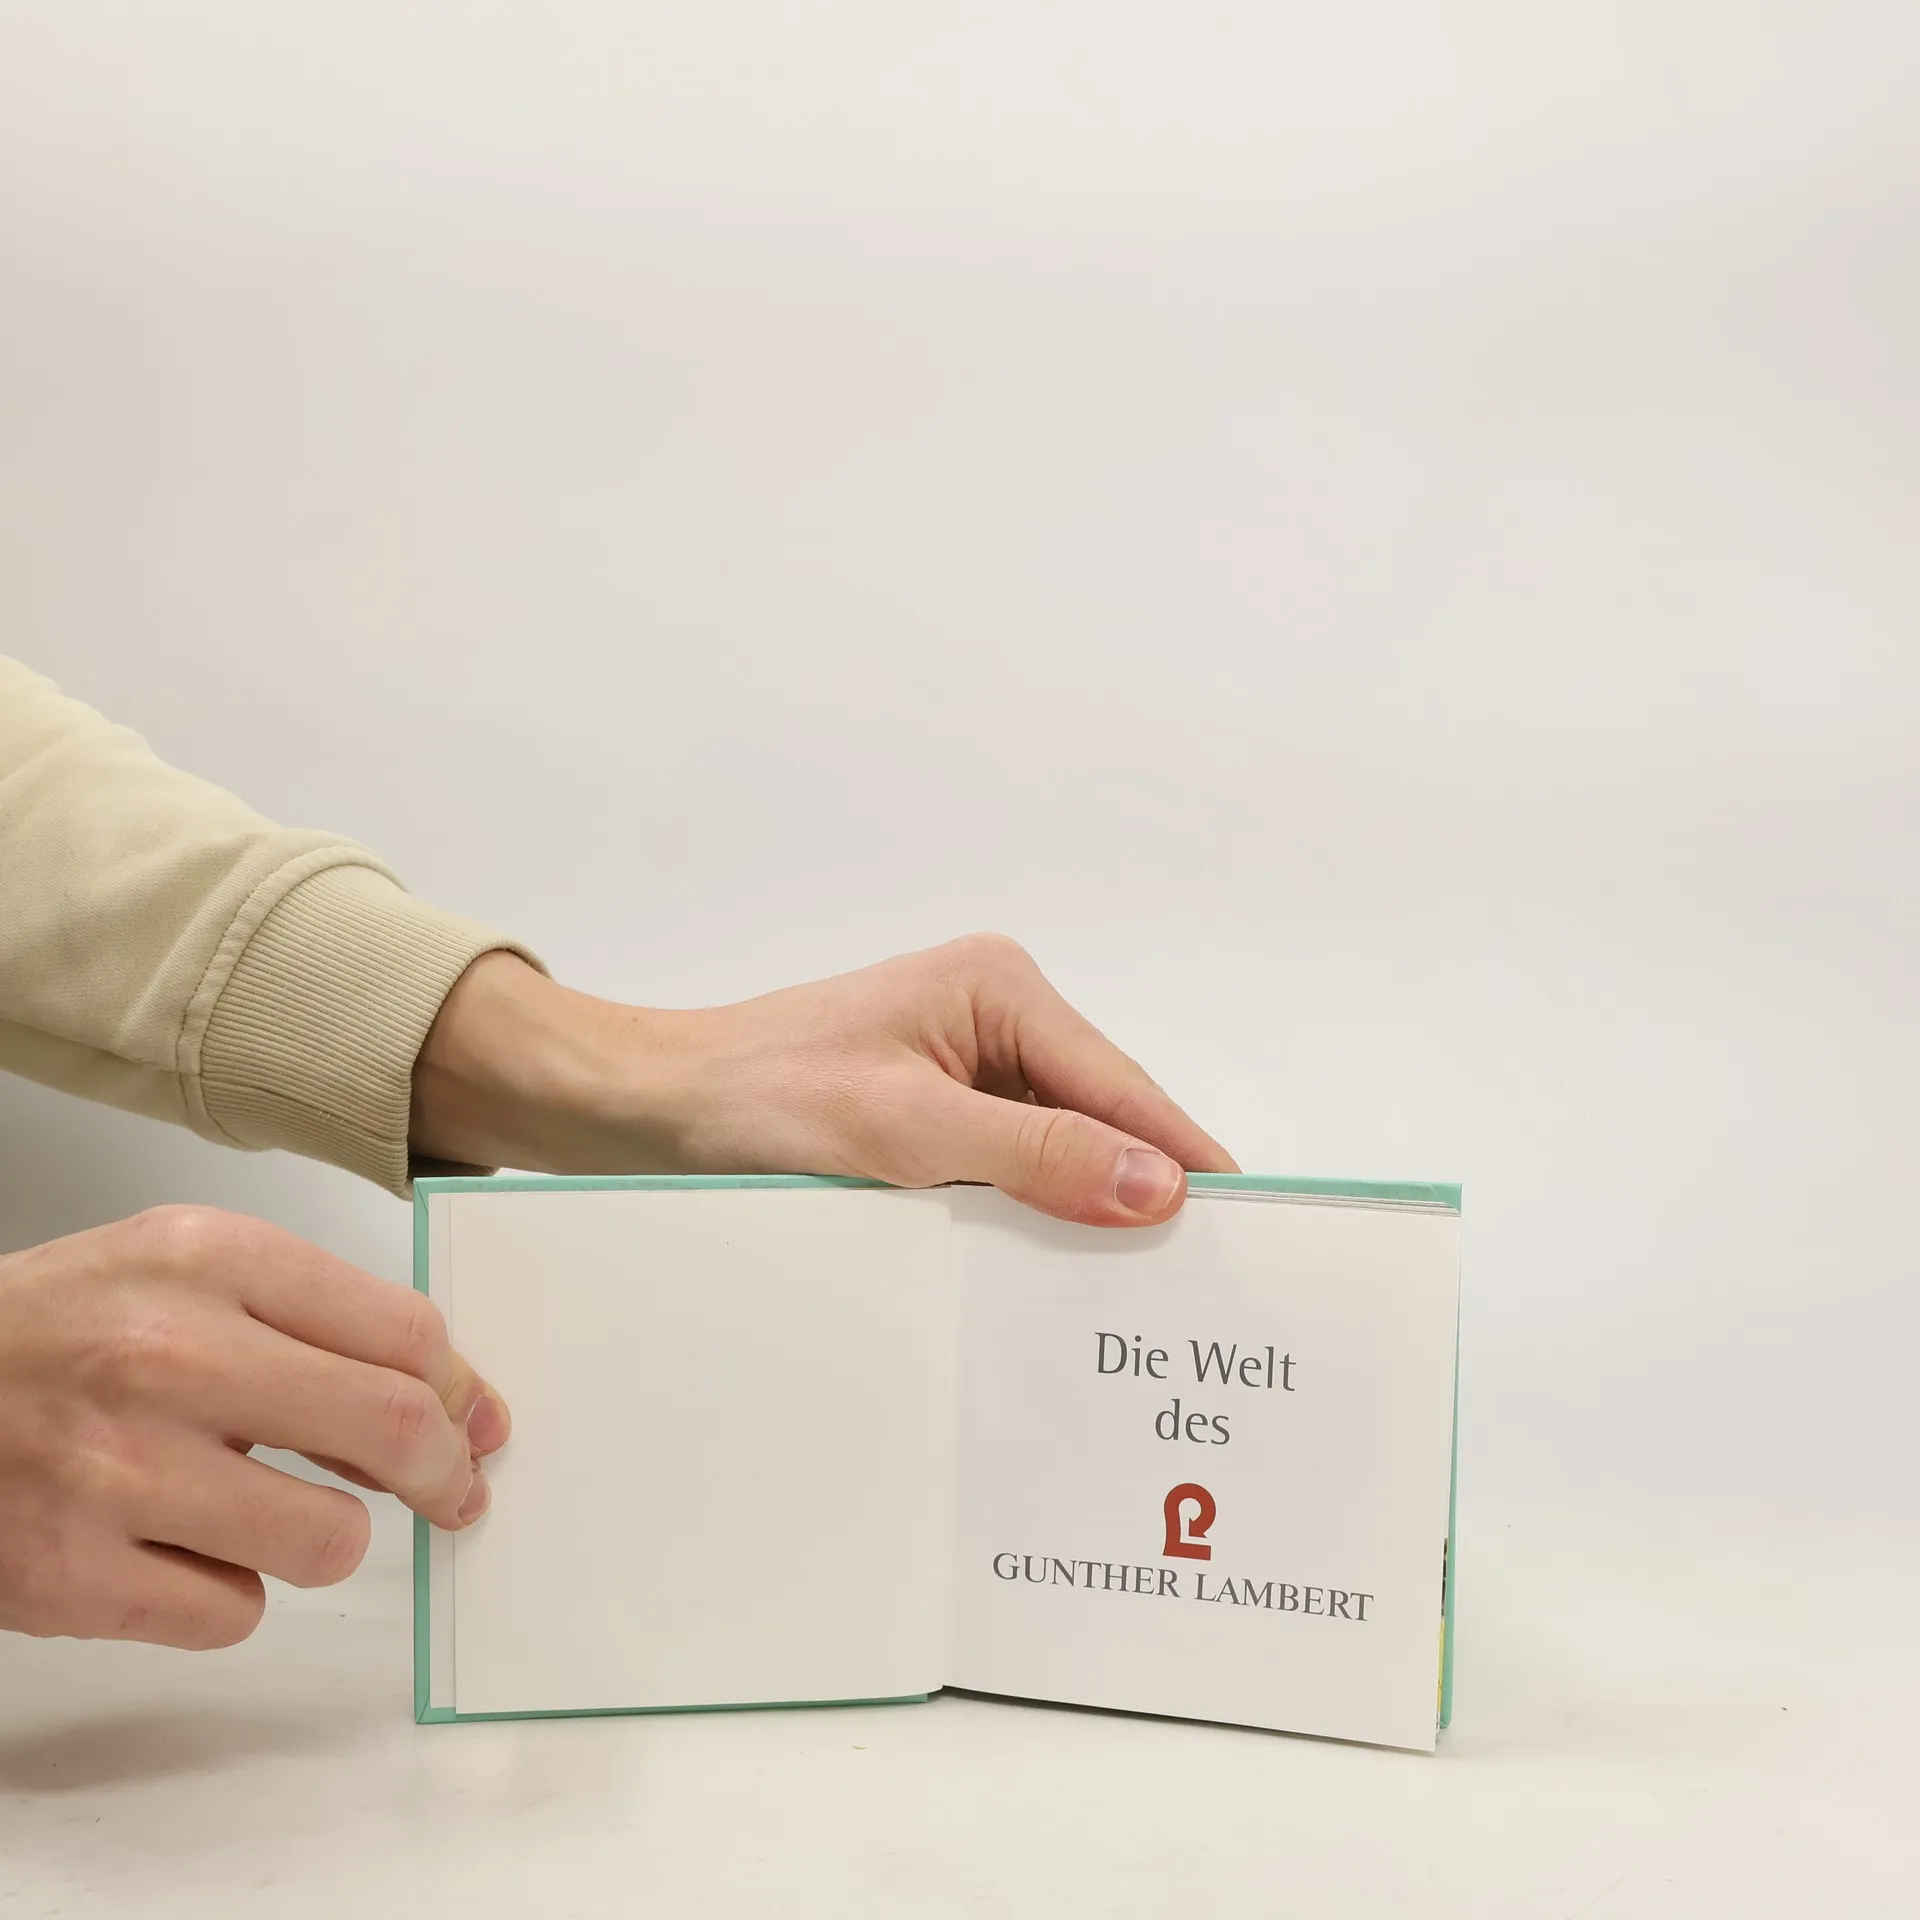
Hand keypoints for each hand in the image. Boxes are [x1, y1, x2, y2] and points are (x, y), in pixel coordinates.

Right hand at [0, 1206, 509, 1647]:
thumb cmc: (58, 1328)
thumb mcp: (186, 1270)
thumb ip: (321, 1320)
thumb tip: (454, 1405)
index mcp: (207, 1260)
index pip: (404, 1332)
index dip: (461, 1391)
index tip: (475, 1423)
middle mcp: (165, 1356)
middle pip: (391, 1427)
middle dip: (443, 1474)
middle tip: (448, 1493)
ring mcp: (115, 1471)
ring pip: (327, 1540)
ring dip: (320, 1535)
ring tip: (261, 1508)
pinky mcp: (70, 1576)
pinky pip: (232, 1610)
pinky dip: (224, 1589)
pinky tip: (176, 1546)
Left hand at [412, 933, 1237, 1226]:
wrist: (643, 1110)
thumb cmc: (757, 1098)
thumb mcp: (904, 1130)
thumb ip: (1035, 1155)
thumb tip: (1160, 1186)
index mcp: (999, 988)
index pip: (1119, 1085)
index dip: (1183, 1158)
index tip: (1253, 1227)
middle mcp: (993, 1016)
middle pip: (1098, 1118)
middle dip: (1136, 1193)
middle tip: (1197, 1287)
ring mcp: (961, 1066)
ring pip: (1055, 1151)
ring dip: (1079, 1213)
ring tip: (1134, 1299)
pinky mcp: (930, 1114)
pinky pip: (1005, 1170)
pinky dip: (1024, 1218)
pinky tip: (1046, 1278)